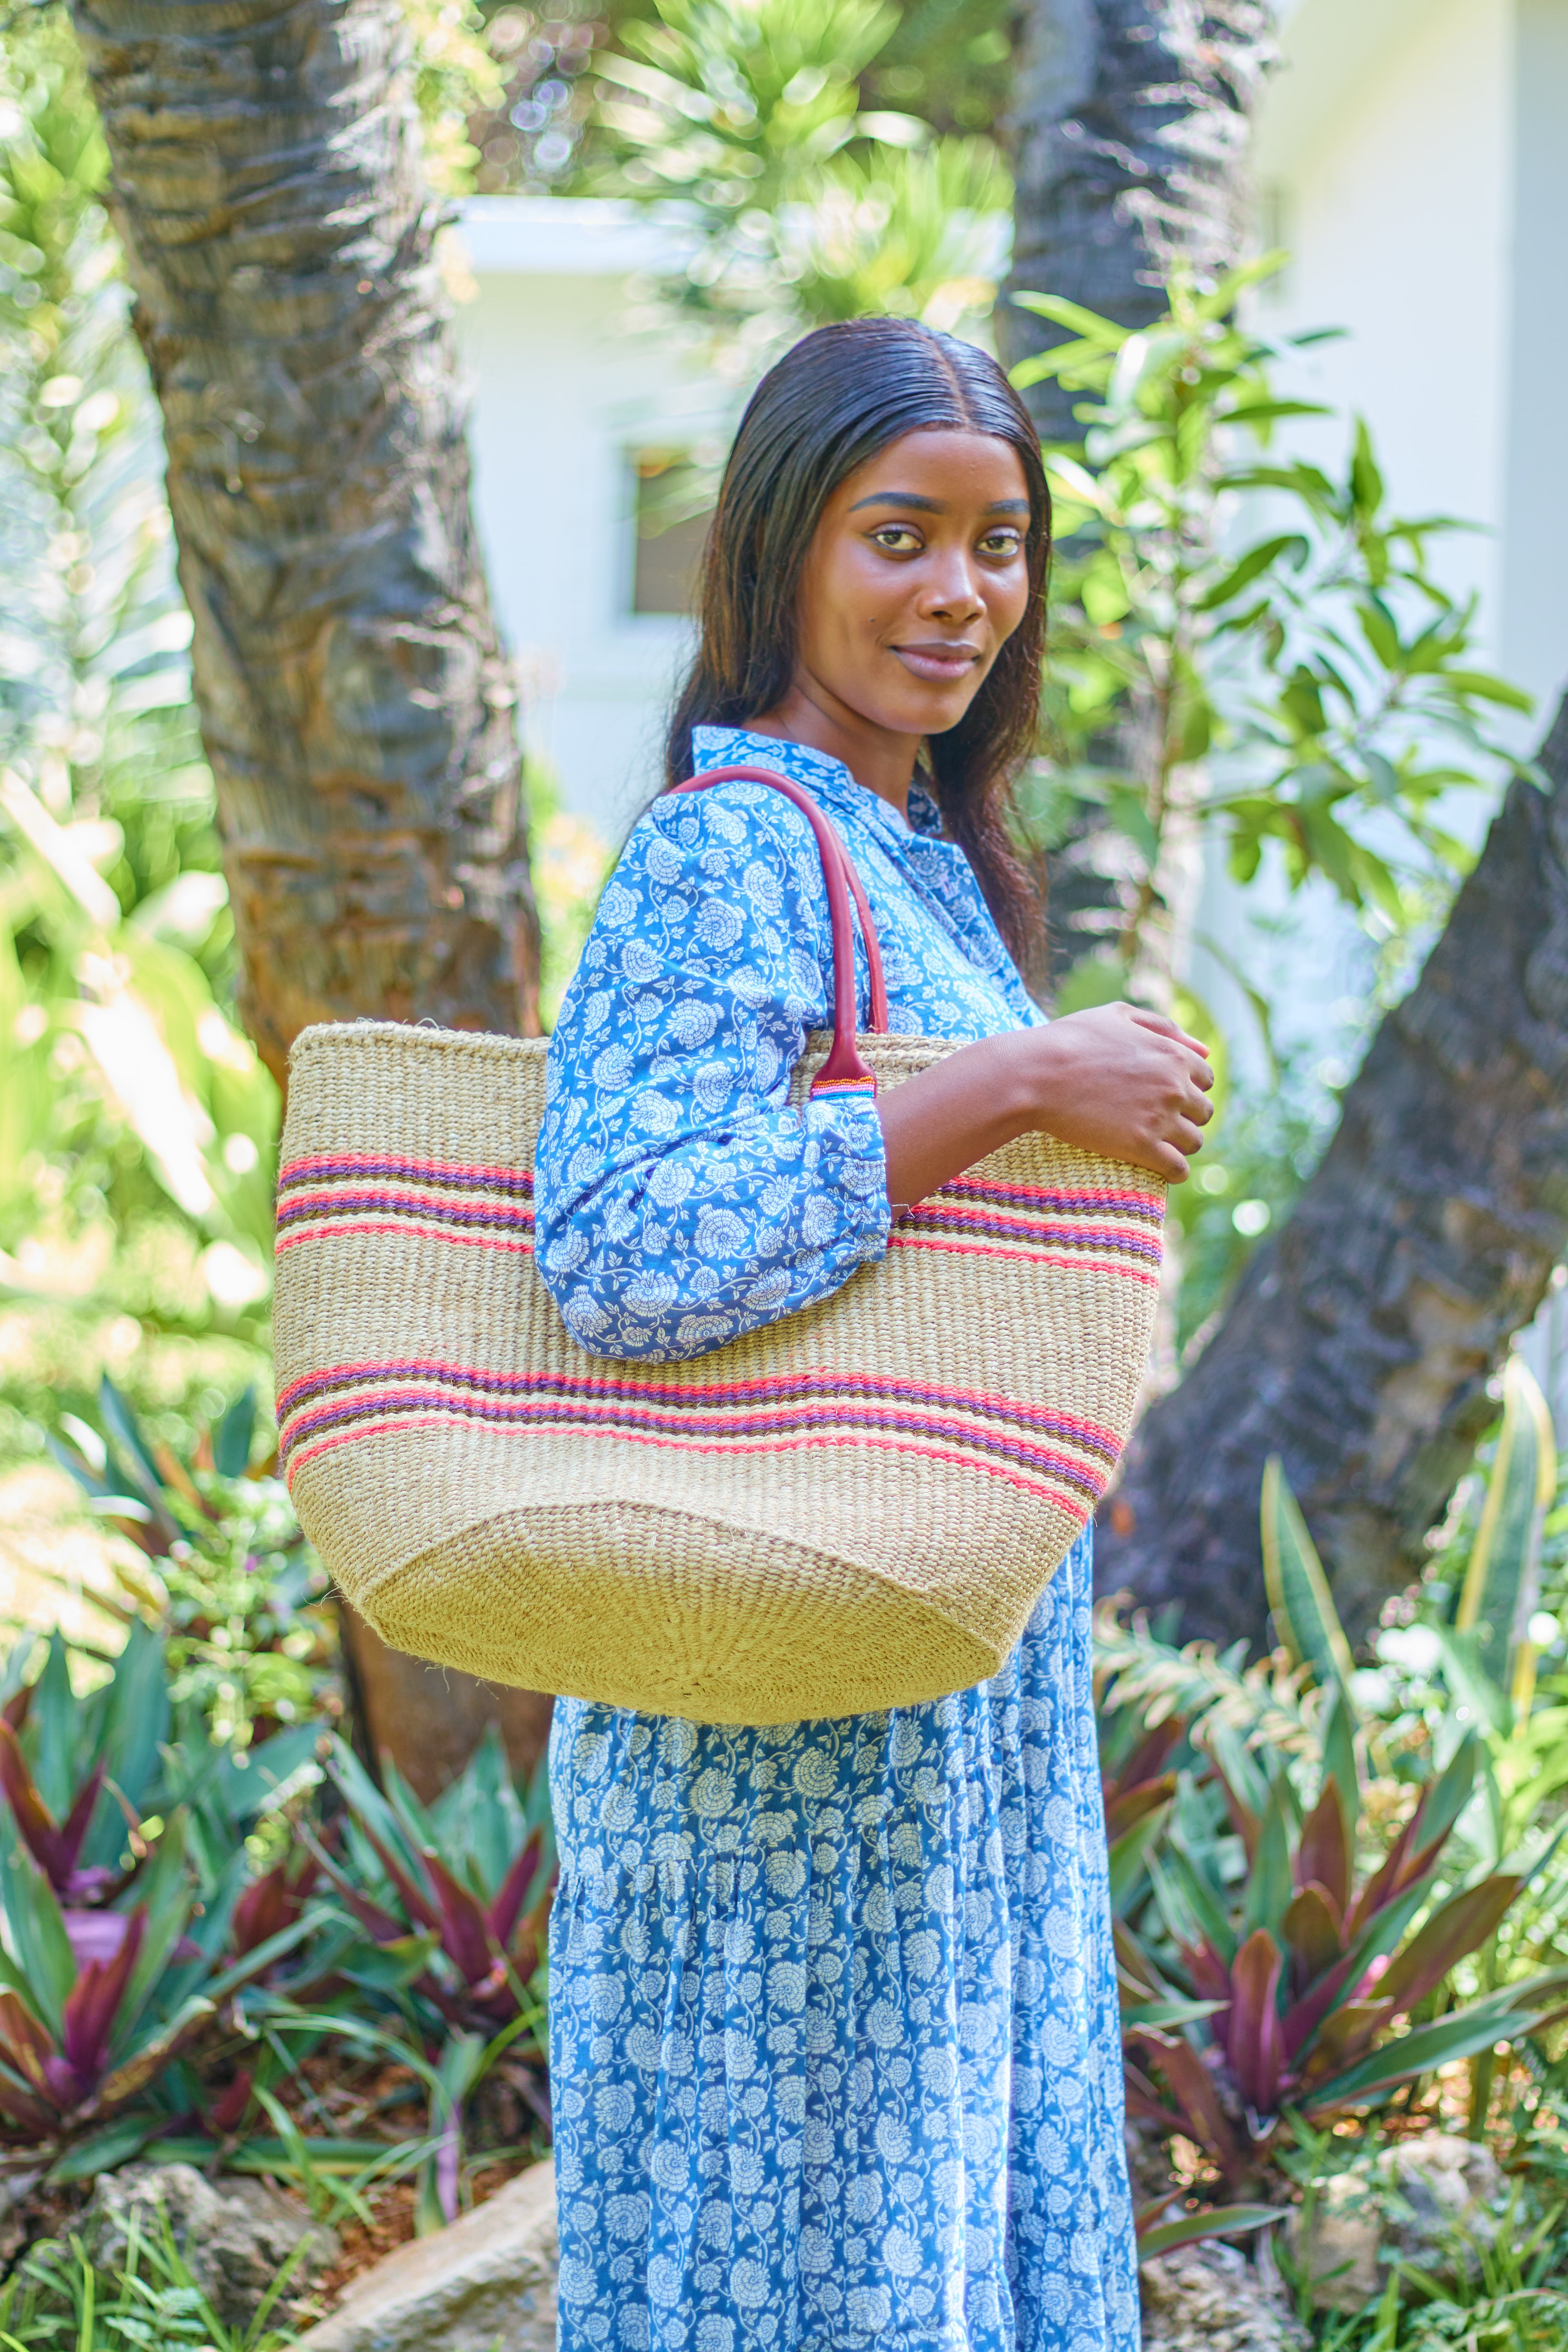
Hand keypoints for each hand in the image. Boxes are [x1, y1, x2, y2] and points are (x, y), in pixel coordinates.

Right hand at [877, 1001, 1213, 1211]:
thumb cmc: (1072, 1039)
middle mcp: (1174, 1086)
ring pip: (1194, 1142)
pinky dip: (1173, 1171)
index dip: (1188, 1087)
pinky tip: (1160, 1168)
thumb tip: (1206, 1050)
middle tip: (1159, 1120)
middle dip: (1186, 1116)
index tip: (1168, 1095)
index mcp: (1174, 1054)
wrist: (1036, 1074)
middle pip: (1204, 1112)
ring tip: (1157, 1144)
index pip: (1206, 1078)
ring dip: (1180, 1144)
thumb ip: (1166, 1027)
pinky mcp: (1141, 1147)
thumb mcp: (1119, 1015)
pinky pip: (1177, 1168)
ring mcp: (1159, 1118)